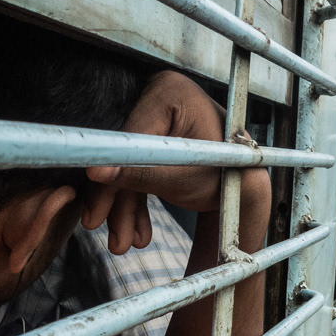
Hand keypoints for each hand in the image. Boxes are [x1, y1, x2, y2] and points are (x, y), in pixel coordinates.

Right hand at [81, 71, 227, 253]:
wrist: (242, 186)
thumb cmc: (225, 175)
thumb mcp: (182, 178)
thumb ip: (139, 173)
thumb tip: (96, 172)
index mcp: (171, 91)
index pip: (129, 136)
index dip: (109, 172)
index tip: (93, 199)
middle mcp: (159, 96)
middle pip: (123, 152)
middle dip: (115, 198)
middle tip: (97, 226)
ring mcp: (156, 117)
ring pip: (126, 166)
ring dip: (122, 209)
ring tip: (122, 244)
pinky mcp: (153, 139)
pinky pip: (134, 171)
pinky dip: (133, 203)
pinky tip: (135, 232)